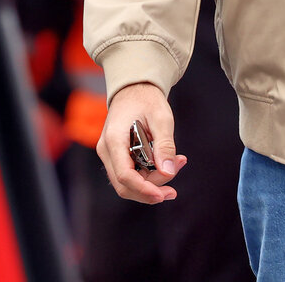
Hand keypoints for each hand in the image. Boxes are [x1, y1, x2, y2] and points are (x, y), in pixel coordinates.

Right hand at [97, 82, 187, 203]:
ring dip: (152, 183)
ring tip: (178, 165)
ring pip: (127, 184)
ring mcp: (109, 155)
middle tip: (175, 184)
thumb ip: (165, 145)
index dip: (144, 189)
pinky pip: (130, 176)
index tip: (164, 194)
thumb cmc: (146, 100)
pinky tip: (166, 166)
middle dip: (151, 190)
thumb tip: (168, 172)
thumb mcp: (161, 117)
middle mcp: (107, 150)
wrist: (133, 90)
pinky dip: (148, 177)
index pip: (125, 175)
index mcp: (114, 139)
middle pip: (125, 185)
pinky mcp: (116, 157)